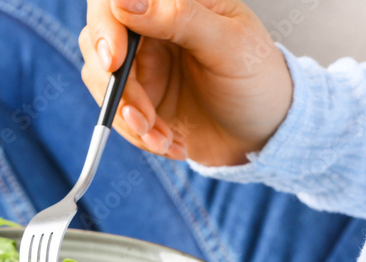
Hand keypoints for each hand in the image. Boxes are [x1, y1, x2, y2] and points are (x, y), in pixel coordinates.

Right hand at [80, 0, 292, 165]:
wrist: (266, 133)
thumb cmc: (259, 80)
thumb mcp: (228, 46)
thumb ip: (180, 18)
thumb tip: (125, 1)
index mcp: (176, 2)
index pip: (117, 0)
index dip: (106, 26)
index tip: (114, 61)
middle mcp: (152, 29)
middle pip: (100, 42)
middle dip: (117, 87)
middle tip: (140, 117)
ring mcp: (142, 65)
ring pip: (102, 82)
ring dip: (129, 118)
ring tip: (162, 138)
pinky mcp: (138, 99)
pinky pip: (116, 114)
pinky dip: (139, 135)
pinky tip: (171, 144)